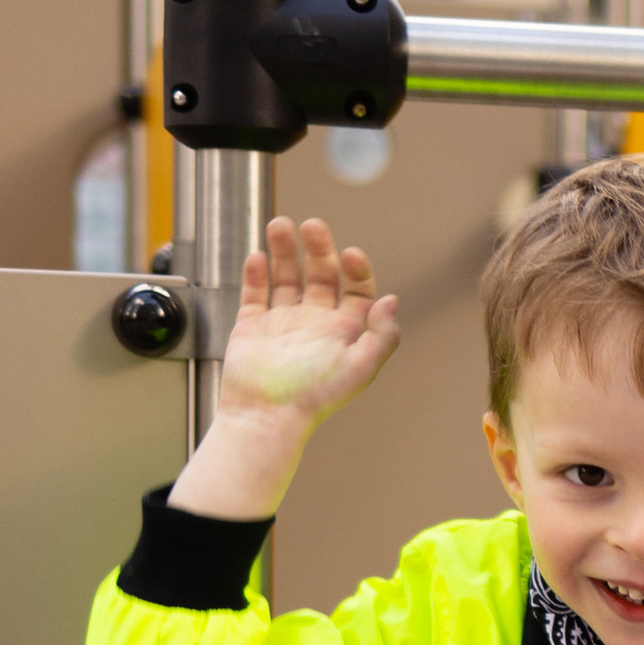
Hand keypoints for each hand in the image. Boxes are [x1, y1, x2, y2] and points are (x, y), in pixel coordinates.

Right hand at [167, 216, 401, 520]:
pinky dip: (256, 273)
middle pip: (321, 275)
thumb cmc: (314, 399)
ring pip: (286, 277)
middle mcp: (315, 324)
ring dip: (284, 251)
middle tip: (312, 226)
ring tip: (280, 226)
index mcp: (344, 333)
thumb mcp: (360, 368)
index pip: (356, 290)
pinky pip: (255, 293)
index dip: (357, 269)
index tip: (350, 253)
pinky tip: (258, 258)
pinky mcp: (252, 327)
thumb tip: (392, 300)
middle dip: (318, 248)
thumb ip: (383, 335)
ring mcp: (282, 324)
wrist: (265, 418)